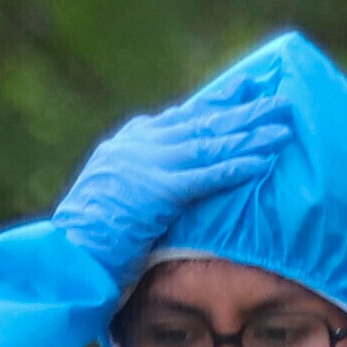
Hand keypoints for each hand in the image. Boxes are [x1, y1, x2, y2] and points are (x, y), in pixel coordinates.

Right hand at [55, 96, 297, 284]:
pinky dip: (235, 166)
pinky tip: (262, 161)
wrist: (63, 257)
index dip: (216, 103)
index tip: (244, 89)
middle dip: (243, 111)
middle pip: (201, 123)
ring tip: (283, 127)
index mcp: (125, 145)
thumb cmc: (82, 240)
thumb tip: (155, 181)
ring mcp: (146, 166)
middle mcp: (137, 146)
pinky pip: (205, 176)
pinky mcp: (156, 192)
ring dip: (249, 135)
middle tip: (278, 100)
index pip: (179, 117)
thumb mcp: (106, 196)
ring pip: (208, 143)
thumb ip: (133, 179)